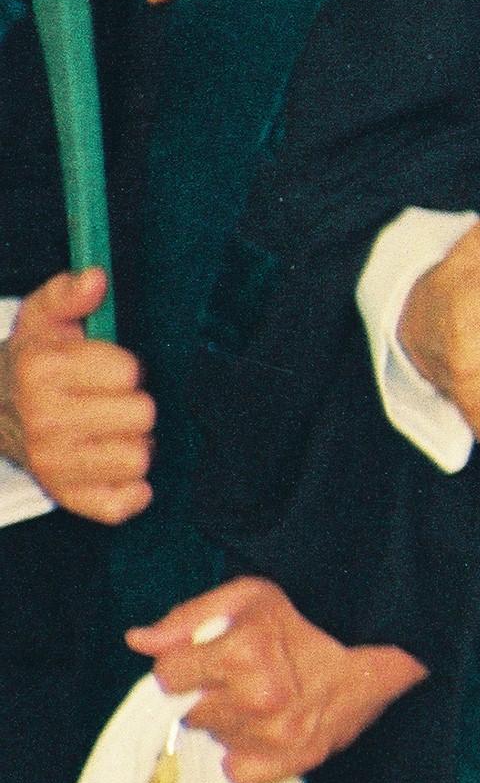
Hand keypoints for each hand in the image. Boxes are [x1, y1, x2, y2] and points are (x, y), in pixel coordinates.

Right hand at [7, 272, 153, 522]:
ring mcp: (52, 463)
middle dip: (134, 405)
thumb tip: (95, 277)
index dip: (125, 368)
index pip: (129, 372)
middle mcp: (44, 421)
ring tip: (110, 432)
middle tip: (109, 403)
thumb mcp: (44, 318)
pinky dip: (129, 490)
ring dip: (134, 444)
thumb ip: (68, 294)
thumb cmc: (34, 361)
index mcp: (42, 372)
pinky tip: (116, 468)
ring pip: (138, 458)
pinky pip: (120, 505)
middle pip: (142, 415)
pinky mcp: (64, 496)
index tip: (102, 369)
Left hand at [126, 578, 424, 782]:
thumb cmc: (309, 619)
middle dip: (209, 693)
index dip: (186, 665)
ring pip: (214, 738)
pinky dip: (246, 754)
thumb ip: (188, 618)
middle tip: (246, 676)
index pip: (167, 677)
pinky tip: (268, 730)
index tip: (211, 658)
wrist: (382, 650)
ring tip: (265, 699)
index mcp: (243, 653)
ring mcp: (276, 736)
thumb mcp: (250, 597)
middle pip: (189, 711)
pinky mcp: (292, 762)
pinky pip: (236, 771)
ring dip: (230, 722)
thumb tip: (137, 642)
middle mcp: (257, 699)